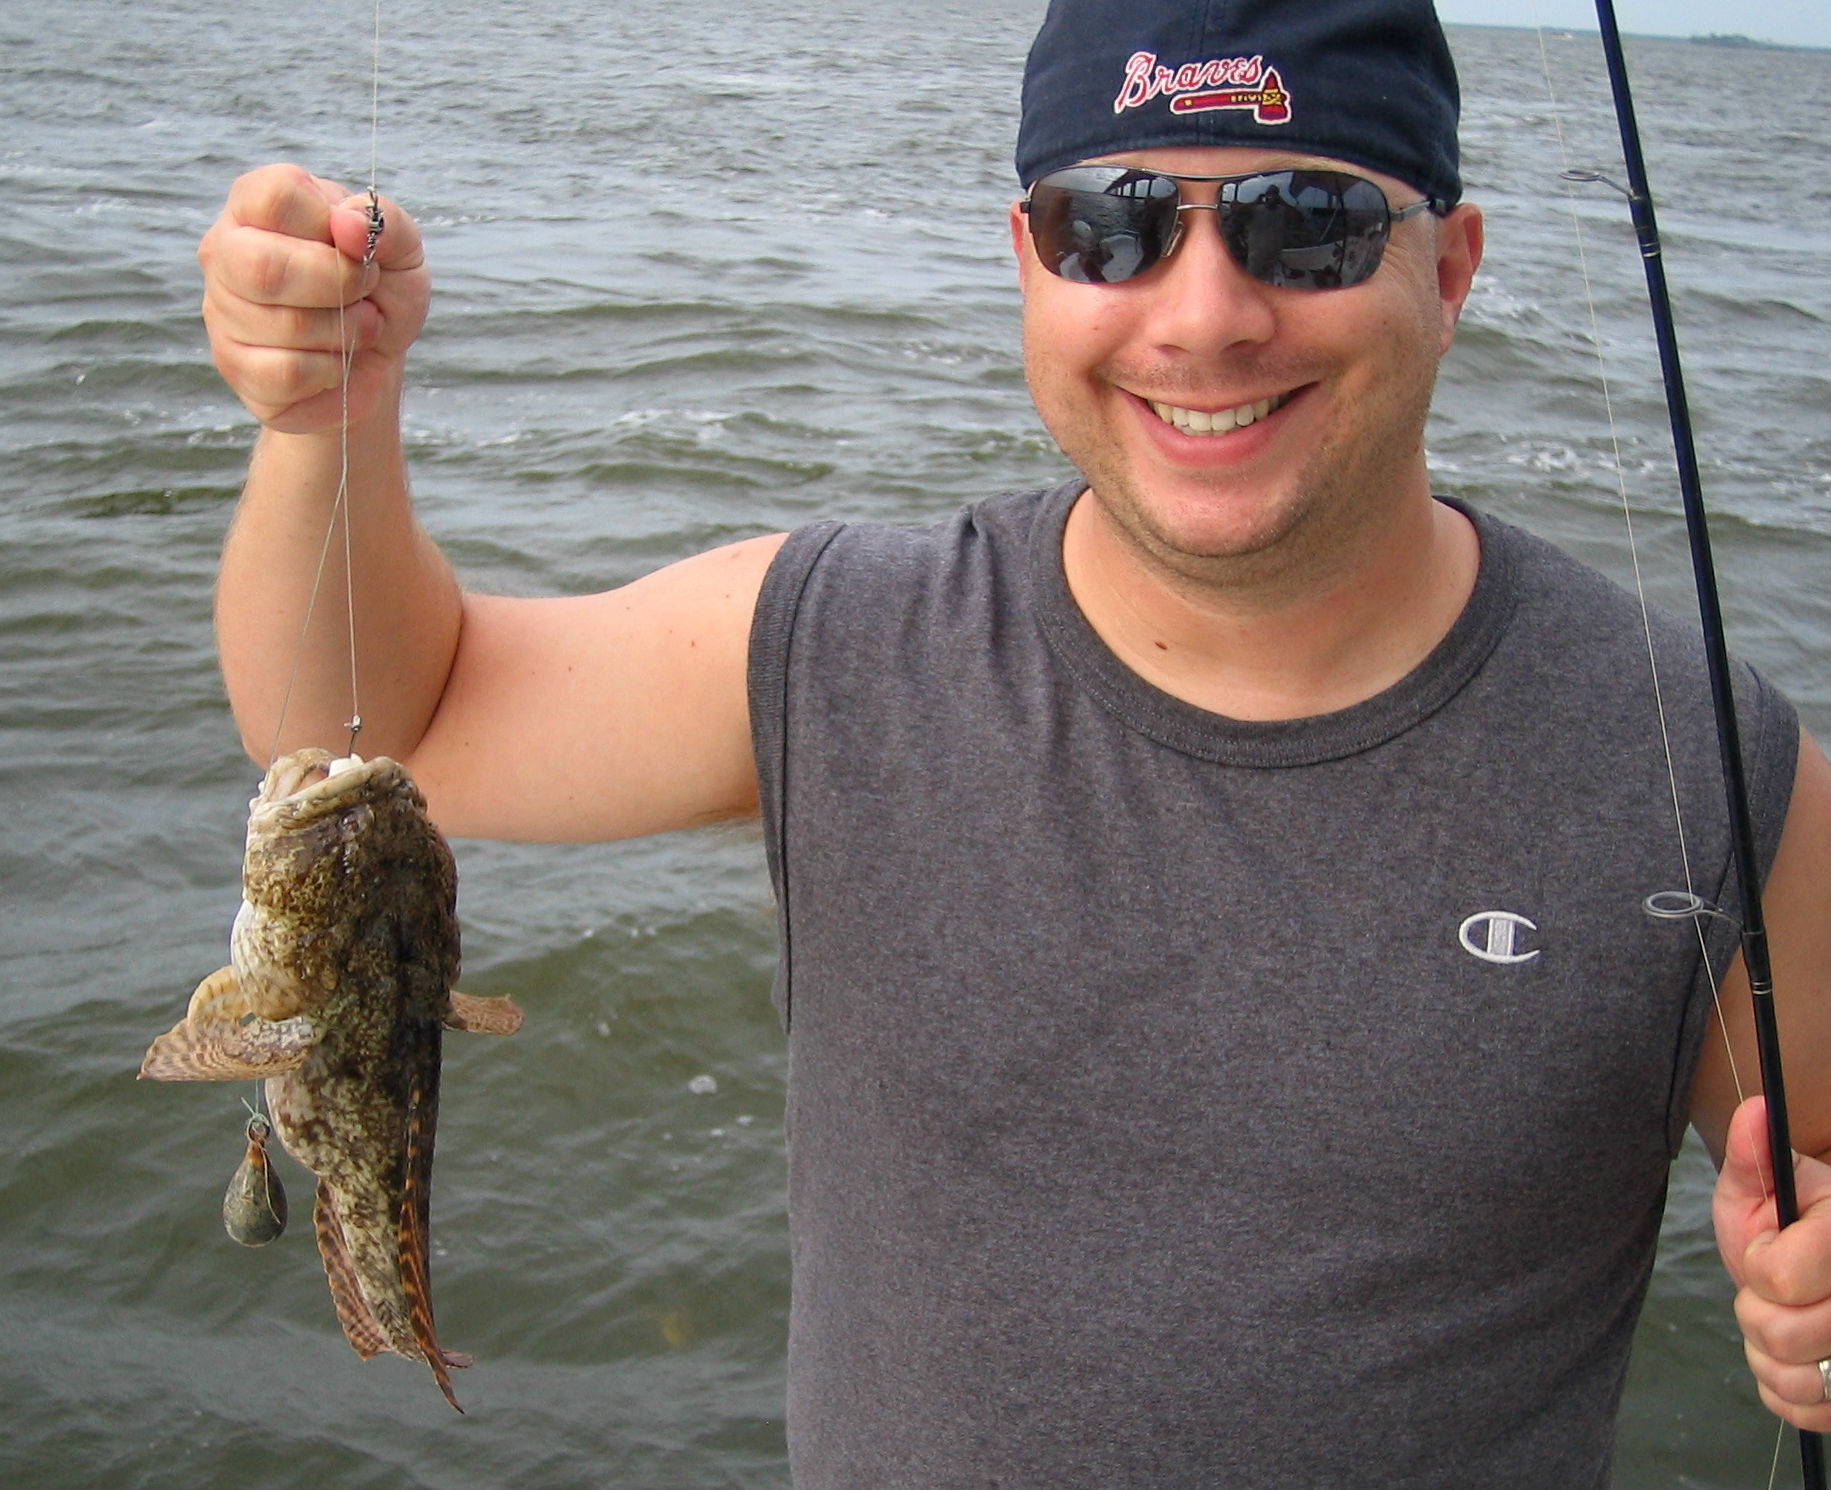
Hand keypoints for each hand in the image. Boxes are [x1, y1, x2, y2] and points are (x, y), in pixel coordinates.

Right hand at [198, 163, 428, 433]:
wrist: (375, 360)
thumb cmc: (380, 292)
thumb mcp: (402, 252)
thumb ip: (388, 225)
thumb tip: (348, 223)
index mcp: (258, 204)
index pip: (276, 196)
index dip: (332, 226)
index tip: (357, 246)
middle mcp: (226, 249)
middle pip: (264, 267)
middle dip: (339, 286)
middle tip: (366, 294)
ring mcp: (221, 309)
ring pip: (283, 326)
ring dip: (345, 332)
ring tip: (359, 327)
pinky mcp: (234, 365)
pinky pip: (287, 373)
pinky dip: (331, 371)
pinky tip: (336, 362)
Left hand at [1716, 1095, 1830, 1430]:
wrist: (1814, 1261)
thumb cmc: (1786, 1221)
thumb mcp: (1764, 1184)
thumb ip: (1754, 1153)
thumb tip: (1753, 1110)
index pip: (1778, 1277)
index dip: (1758, 1264)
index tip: (1771, 1246)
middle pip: (1786, 1335)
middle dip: (1758, 1311)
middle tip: (1773, 1290)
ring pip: (1799, 1380)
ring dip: (1770, 1355)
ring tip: (1785, 1320)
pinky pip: (1808, 1414)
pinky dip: (1787, 1391)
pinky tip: (1797, 1357)